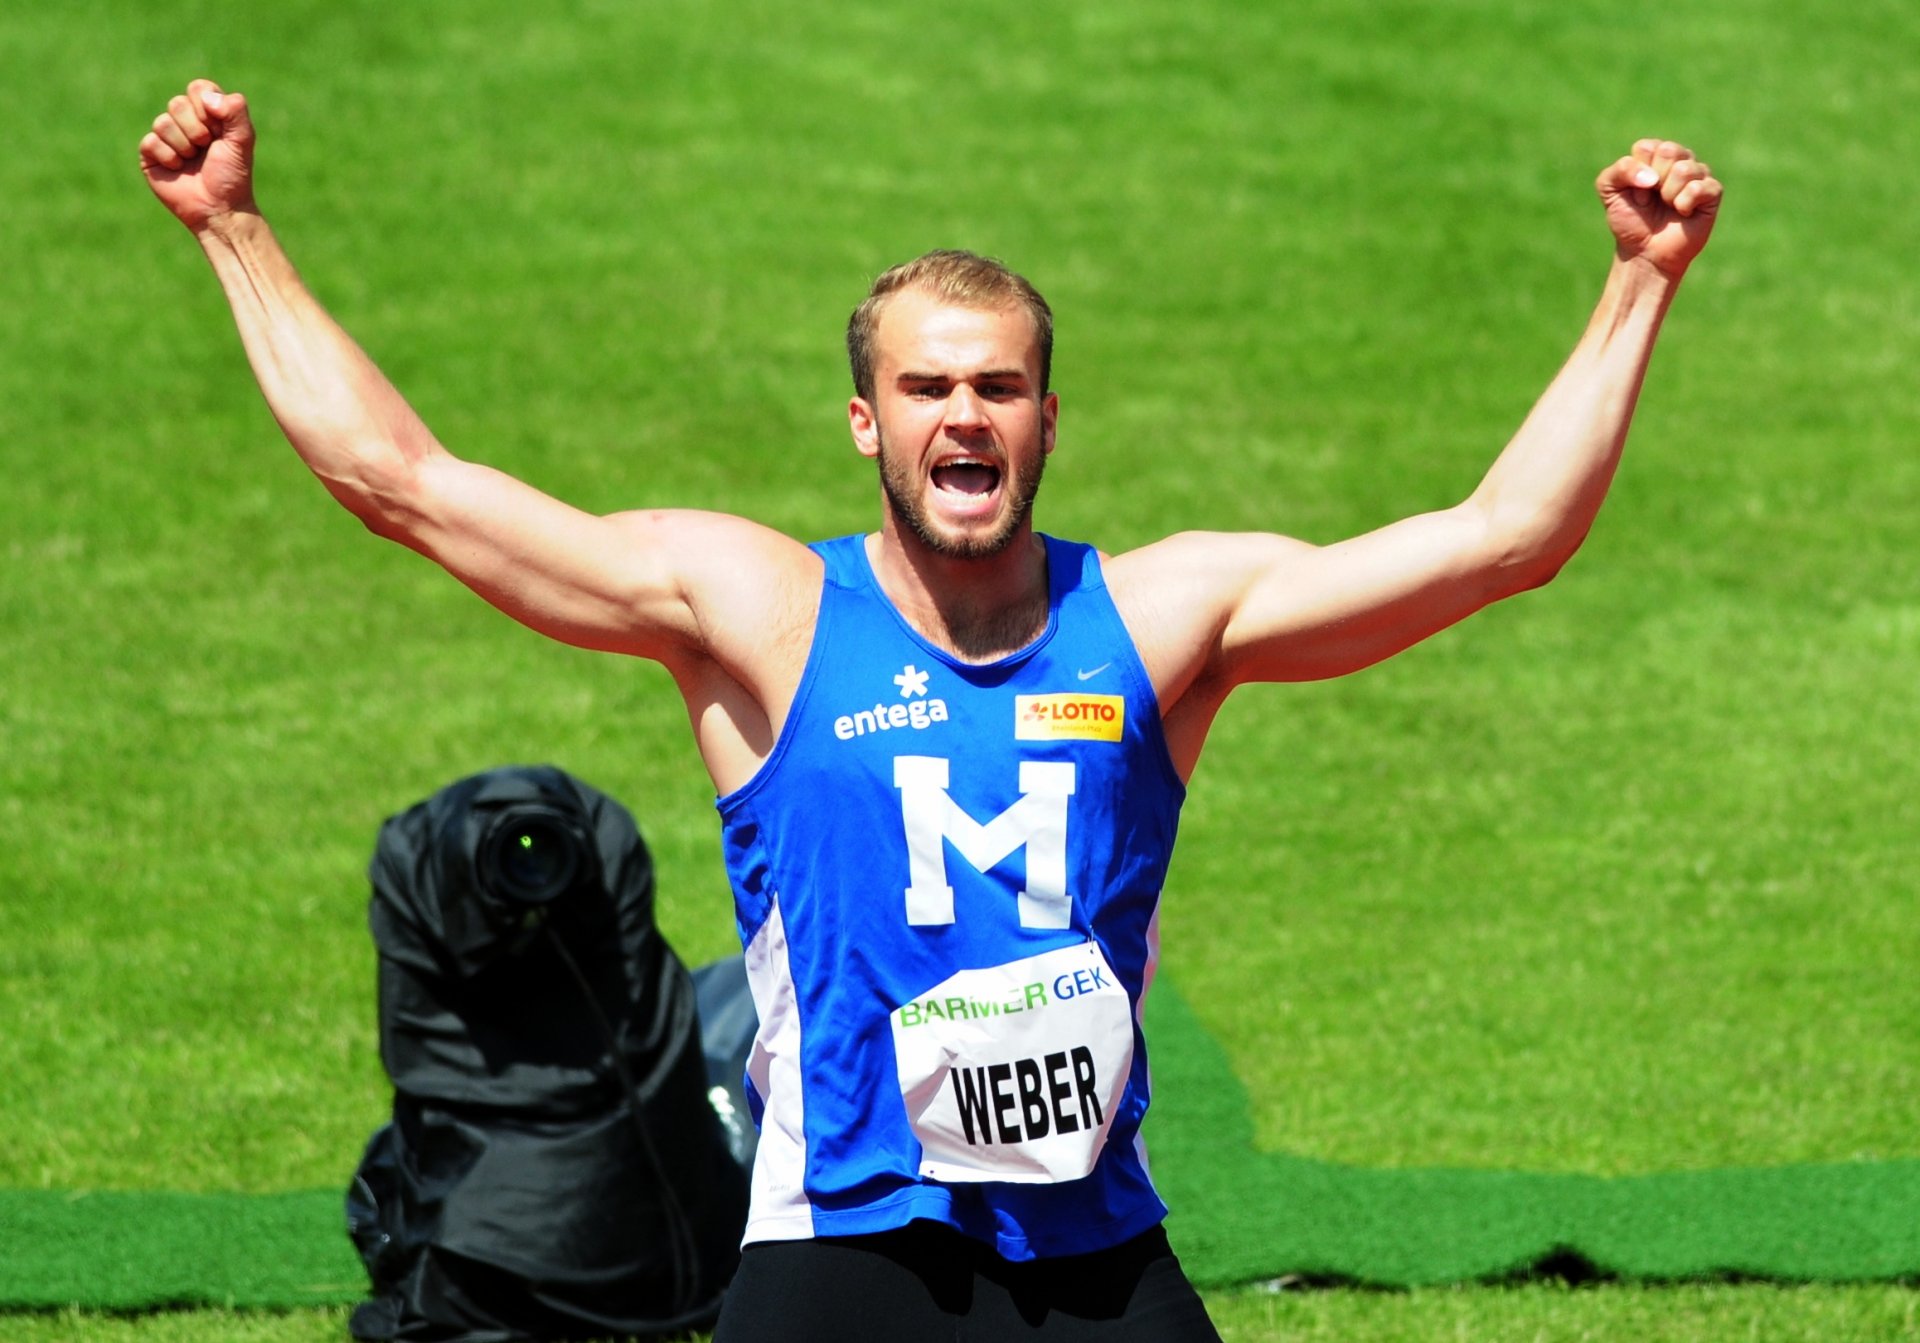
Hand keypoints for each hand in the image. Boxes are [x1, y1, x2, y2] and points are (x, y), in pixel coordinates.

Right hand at [140, 79, 256, 232]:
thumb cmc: (232, 175)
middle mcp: (186, 122)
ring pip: (162, 122)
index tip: (218, 129)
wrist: (219, 208)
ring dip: (184, 146)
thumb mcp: (242, 141)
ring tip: (193, 161)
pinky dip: (169, 157)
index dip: (206, 107)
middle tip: (206, 148)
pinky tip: (178, 169)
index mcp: (208, 114)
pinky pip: (150, 141)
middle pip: (177, 103)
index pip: (198, 88)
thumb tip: (208, 97)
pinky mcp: (151, 153)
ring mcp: (166, 137)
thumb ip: (236, 112)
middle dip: (196, 129)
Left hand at [1596, 139, 1721, 279]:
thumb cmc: (1629, 220)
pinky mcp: (1712, 191)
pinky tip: (1683, 213)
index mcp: (1655, 155)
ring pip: (1684, 169)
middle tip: (1652, 199)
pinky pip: (1699, 188)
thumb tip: (1652, 177)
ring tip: (1667, 207)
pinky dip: (1684, 204)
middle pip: (1668, 151)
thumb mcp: (1610, 192)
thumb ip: (1619, 171)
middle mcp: (1679, 159)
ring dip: (1668, 195)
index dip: (1636, 174)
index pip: (1646, 147)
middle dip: (1654, 180)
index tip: (1636, 192)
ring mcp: (1698, 174)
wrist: (1644, 252)